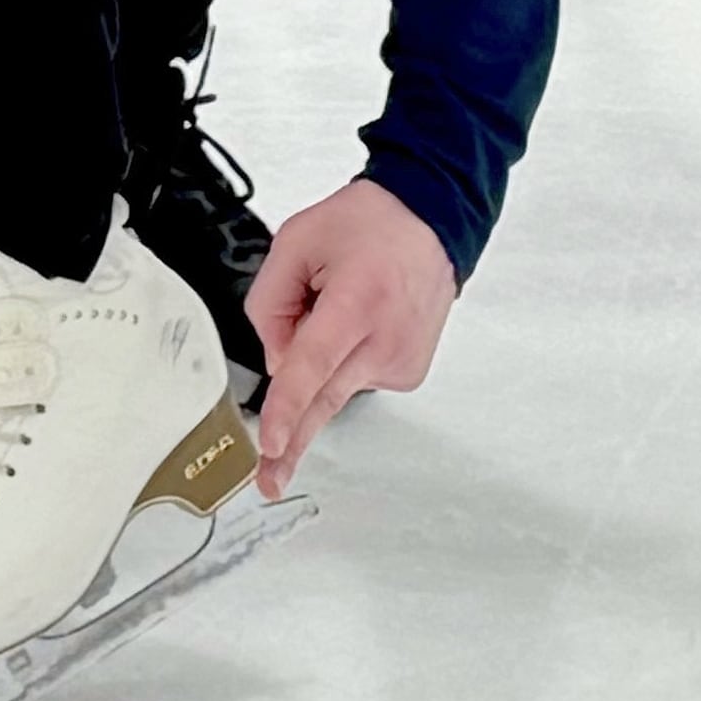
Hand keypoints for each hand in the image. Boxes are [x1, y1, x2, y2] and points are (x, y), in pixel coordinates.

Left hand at [240, 174, 456, 494]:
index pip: (314, 364)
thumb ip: (270, 301)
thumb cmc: (370, 225)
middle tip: (268, 479)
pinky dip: (344, 359)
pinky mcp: (408, 373)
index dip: (289, 406)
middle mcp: (385, 339)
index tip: (273, 442)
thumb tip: (275, 360)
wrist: (431, 221)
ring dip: (319, 363)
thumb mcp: (297, 240)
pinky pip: (355, 378)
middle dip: (292, 444)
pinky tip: (358, 321)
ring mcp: (401, 360)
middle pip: (325, 399)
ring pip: (334, 386)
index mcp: (358, 301)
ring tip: (339, 303)